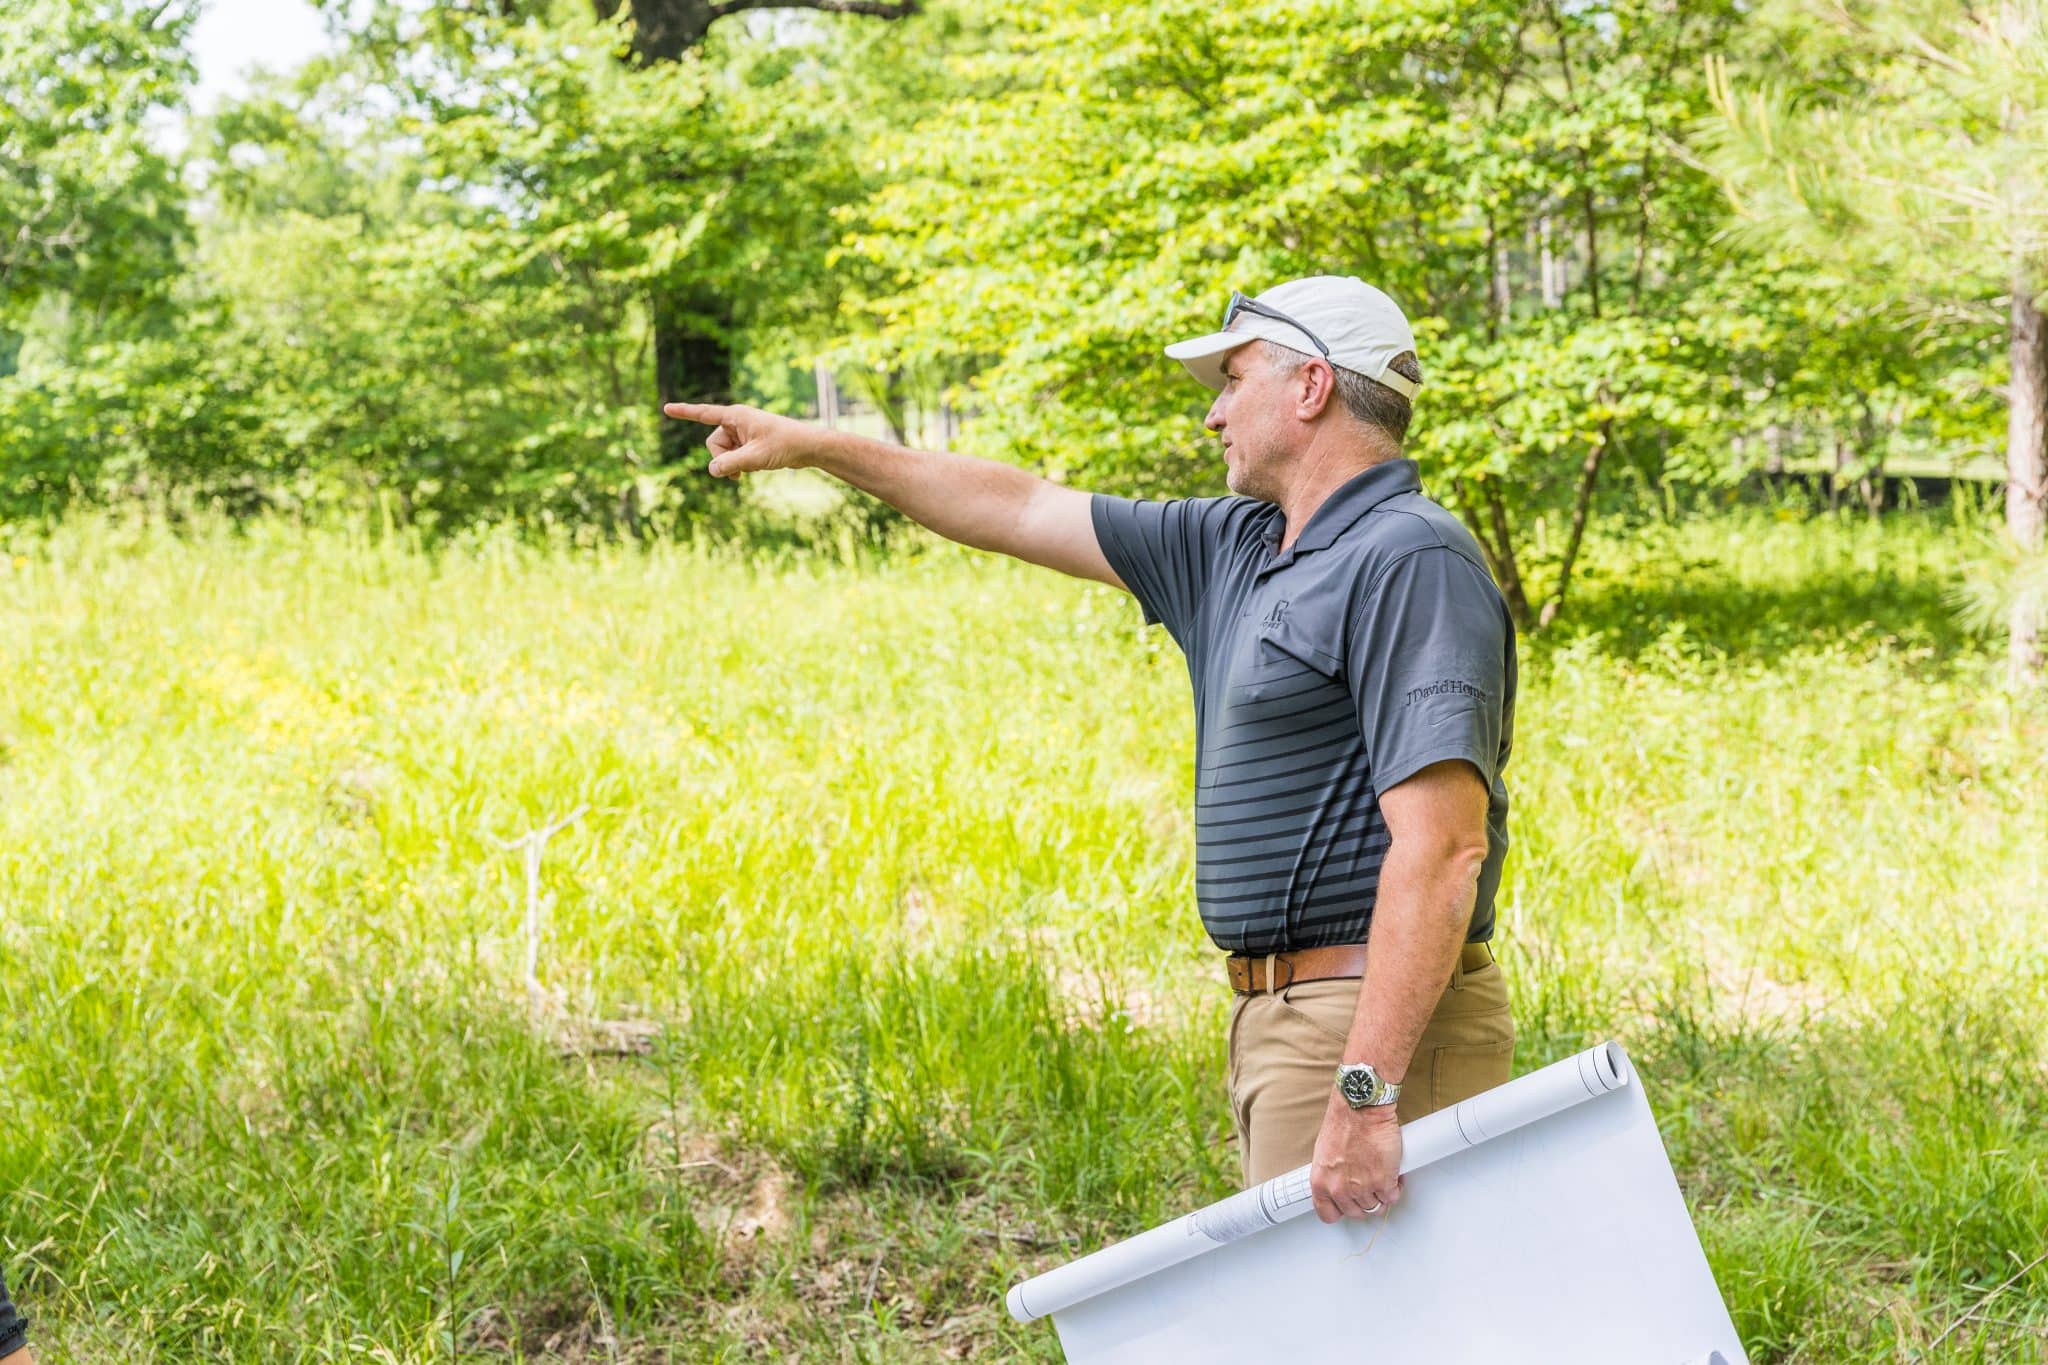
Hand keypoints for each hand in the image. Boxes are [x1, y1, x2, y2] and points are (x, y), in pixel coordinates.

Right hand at [661, 401, 817, 476]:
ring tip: (748, 471)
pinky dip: (739, 464)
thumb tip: (711, 470)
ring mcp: (743, 432)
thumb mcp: (756, 457)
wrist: (808, 447)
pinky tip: (753, 469)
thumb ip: (731, 463)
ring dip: (732, 464)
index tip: (666, 408)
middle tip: (738, 472)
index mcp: (736, 416)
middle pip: (713, 443)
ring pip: (723, 452)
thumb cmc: (784, 445)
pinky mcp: (749, 443)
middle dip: (722, 459)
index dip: (684, 412)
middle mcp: (737, 421)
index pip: (704, 413)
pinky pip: (734, 455)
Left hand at [1309, 1091, 1402, 1222]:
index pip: (1327, 1215)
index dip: (1340, 1210)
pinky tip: (1393, 1174)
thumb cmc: (1343, 1123)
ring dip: (1382, 1194)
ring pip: (1376, 1206)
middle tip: (1370, 1186)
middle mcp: (1340, 1189)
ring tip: (1383, 1177)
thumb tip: (1338, 1183)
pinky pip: (1393, 1197)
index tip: (1347, 1205)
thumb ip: (1331, 1174)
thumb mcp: (1325, 1154)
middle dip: (1365, 1201)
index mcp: (1321, 1182)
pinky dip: (1396, 1187)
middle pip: (1357, 1212)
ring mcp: (1362, 1188)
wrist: (1361, 1109)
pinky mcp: (1384, 1182)